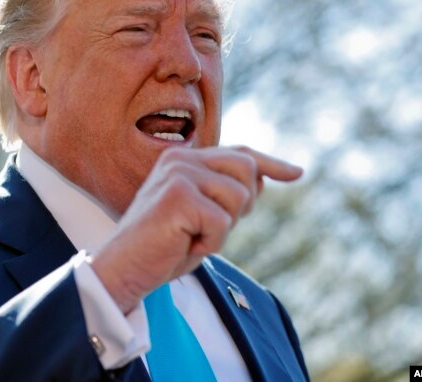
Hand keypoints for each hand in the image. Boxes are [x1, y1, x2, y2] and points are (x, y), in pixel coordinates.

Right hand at [90, 145, 302, 313]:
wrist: (125, 268)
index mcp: (182, 159)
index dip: (270, 164)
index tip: (296, 173)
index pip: (237, 153)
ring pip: (237, 197)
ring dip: (221, 229)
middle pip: (245, 169)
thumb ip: (225, 193)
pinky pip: (222, 223)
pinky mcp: (179, 197)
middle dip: (241, 204)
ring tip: (191, 237)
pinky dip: (209, 244)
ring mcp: (178, 175)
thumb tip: (263, 178)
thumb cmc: (162, 246)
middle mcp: (180, 159)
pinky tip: (184, 246)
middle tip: (209, 227)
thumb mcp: (200, 216)